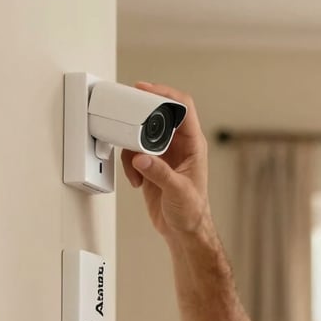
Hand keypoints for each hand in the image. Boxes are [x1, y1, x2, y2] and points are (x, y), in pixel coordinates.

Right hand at [121, 83, 209, 236]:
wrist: (183, 231)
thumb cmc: (192, 212)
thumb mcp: (178, 191)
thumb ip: (159, 173)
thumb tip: (141, 158)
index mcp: (193, 144)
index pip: (182, 107)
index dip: (165, 93)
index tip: (145, 89)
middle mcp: (179, 146)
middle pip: (158, 116)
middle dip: (141, 117)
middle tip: (127, 119)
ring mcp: (164, 155)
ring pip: (143, 134)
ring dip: (132, 147)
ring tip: (135, 167)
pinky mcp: (151, 166)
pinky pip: (134, 153)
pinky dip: (129, 164)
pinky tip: (136, 181)